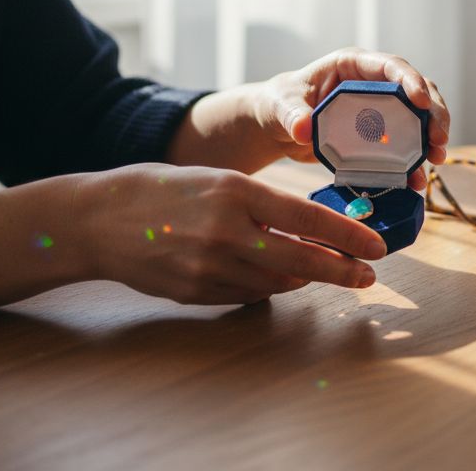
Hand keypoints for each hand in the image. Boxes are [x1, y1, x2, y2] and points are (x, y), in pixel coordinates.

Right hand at [79, 163, 387, 305]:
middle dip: (342, 271)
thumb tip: (308, 230)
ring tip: (319, 270)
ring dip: (303, 279)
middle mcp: (226, 232)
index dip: (347, 235)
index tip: (376, 245)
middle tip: (368, 275)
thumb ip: (260, 205)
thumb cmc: (162, 190)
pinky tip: (271, 277)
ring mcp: (209, 267)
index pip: (306, 218)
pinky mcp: (195, 293)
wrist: (99, 220)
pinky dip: (266, 287)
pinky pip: (247, 296)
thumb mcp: (216, 180)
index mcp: (235, 192)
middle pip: (301, 260)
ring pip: (277, 283)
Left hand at [254, 47, 450, 189]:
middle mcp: (374, 84)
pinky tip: (417, 180)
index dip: (411, 80)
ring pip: (419, 116)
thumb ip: (292, 114)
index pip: (391, 66)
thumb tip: (304, 129)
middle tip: (439, 139)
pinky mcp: (380, 134)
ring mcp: (381, 109)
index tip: (422, 101)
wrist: (279, 128)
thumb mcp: (282, 106)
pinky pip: (405, 145)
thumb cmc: (280, 104)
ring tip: (438, 159)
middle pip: (417, 91)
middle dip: (434, 113)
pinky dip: (414, 162)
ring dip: (432, 137)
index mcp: (354, 66)